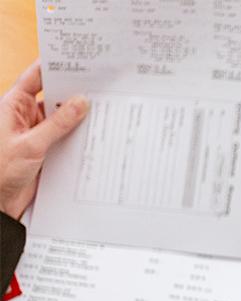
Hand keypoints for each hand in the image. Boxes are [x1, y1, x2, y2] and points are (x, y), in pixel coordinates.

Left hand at [0, 61, 88, 219]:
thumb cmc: (1, 171)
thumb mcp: (31, 144)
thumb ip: (58, 124)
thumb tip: (80, 102)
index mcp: (12, 106)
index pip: (34, 78)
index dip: (53, 67)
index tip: (74, 59)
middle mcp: (24, 116)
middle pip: (52, 96)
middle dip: (72, 91)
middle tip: (97, 84)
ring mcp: (37, 132)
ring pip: (62, 117)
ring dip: (78, 115)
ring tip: (102, 107)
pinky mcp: (46, 149)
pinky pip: (66, 136)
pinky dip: (78, 134)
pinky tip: (94, 132)